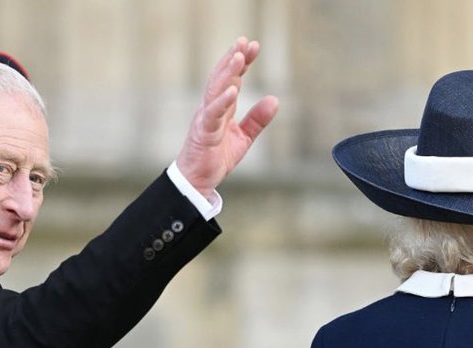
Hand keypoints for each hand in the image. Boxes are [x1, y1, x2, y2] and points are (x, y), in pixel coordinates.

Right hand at [176, 37, 279, 197]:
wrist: (197, 181)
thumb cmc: (215, 157)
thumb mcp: (243, 138)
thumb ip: (257, 120)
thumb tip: (274, 100)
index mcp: (221, 107)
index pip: (232, 78)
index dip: (242, 61)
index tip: (254, 45)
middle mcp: (211, 107)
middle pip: (221, 77)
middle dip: (233, 58)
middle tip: (245, 41)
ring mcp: (205, 118)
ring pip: (215, 90)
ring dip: (228, 73)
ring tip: (239, 57)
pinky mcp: (203, 132)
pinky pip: (213, 114)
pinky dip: (222, 101)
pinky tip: (233, 90)